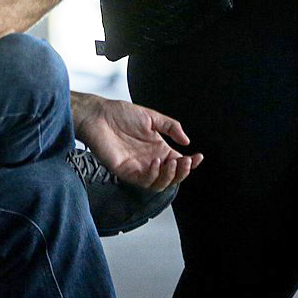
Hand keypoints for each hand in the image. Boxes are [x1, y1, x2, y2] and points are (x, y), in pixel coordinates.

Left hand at [70, 92, 201, 190]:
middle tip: (187, 162)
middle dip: (182, 172)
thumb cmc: (120, 114)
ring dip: (169, 176)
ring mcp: (138, 167)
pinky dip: (152, 175)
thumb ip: (171, 127)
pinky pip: (142, 181)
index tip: (199, 156)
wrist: (98, 114)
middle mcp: (149, 160)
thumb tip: (187, 142)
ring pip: (159, 183)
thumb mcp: (152, 117)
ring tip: (172, 162)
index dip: (190, 163)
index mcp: (157, 149)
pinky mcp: (125, 171)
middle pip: (171, 176)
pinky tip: (156, 163)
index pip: (178, 162)